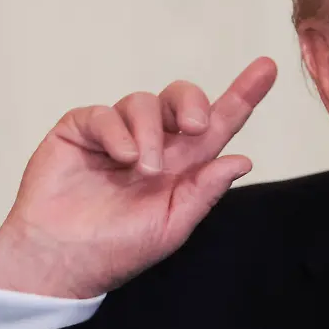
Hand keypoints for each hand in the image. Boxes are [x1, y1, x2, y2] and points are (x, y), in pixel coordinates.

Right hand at [0, 57, 277, 298]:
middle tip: (196, 127)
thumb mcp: (172, 226)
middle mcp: (153, 143)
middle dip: (193, 102)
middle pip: (182, 98)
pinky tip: (121, 158)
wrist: (61, 260)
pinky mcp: (81, 130)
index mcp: (182, 165)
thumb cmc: (117, 249)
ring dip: (151, 133)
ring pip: (145, 103)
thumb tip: (243, 159)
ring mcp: (116, 134)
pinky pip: (105, 113)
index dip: (242, 95)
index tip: (267, 69)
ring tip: (143, 169)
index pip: (217, 124)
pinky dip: (117, 131)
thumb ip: (205, 191)